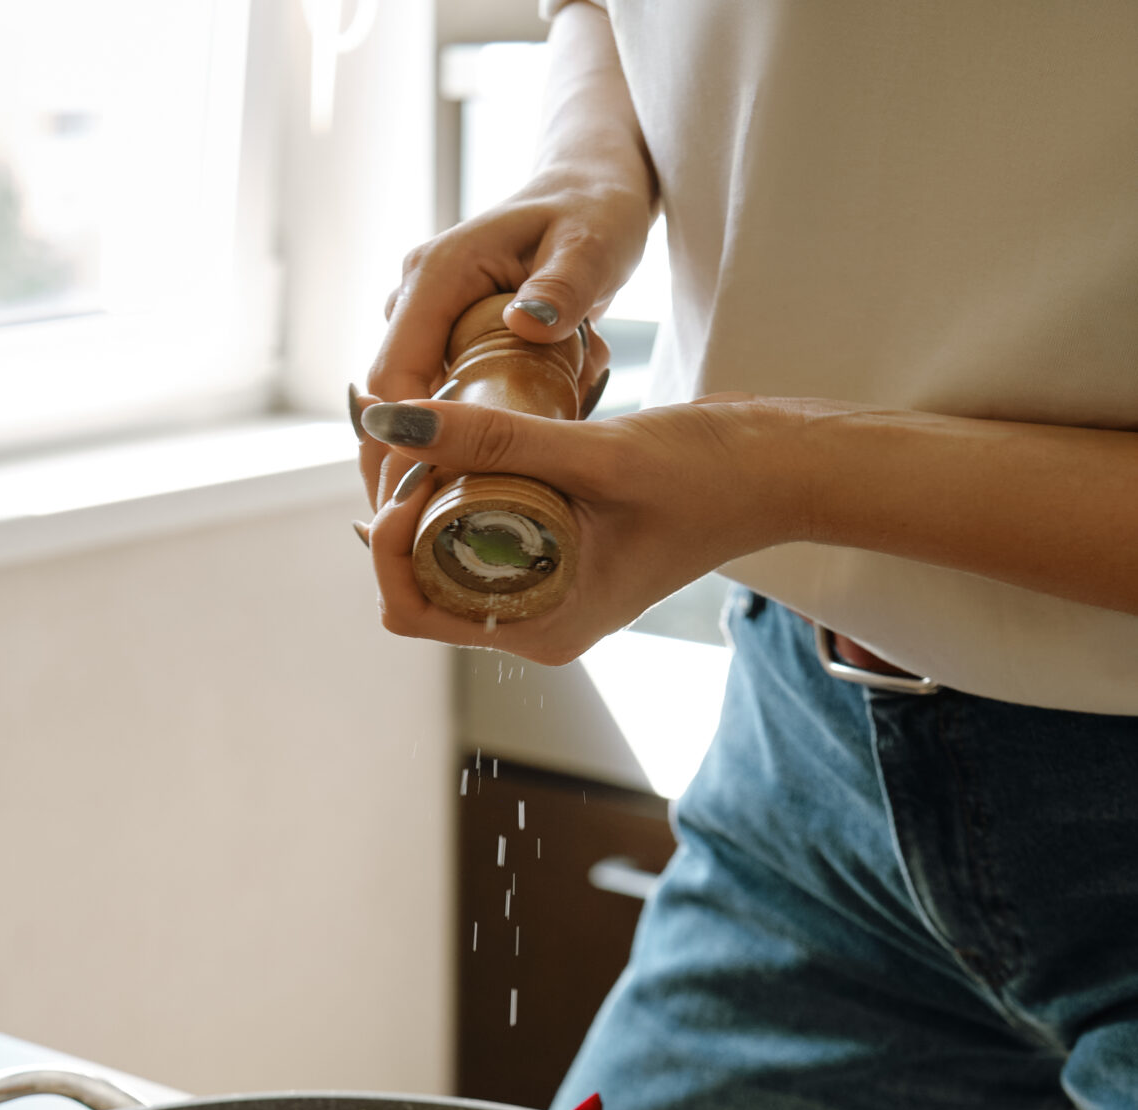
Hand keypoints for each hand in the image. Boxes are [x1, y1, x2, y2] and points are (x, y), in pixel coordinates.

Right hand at [355, 184, 650, 509]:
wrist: (593, 187)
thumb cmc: (597, 210)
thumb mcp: (593, 243)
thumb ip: (565, 285)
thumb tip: (526, 324)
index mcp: (437, 274)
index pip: (392, 376)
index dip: (399, 445)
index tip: (422, 500)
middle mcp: (416, 297)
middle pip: (382, 404)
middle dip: (394, 470)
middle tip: (415, 542)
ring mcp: (424, 319)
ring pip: (402, 409)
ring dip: (419, 462)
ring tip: (437, 528)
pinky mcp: (441, 337)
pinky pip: (427, 402)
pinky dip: (443, 445)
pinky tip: (461, 490)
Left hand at [360, 395, 812, 664]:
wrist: (783, 470)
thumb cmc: (710, 471)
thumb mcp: (596, 452)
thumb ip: (494, 439)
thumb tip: (392, 421)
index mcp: (543, 629)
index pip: (412, 610)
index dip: (386, 541)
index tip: (410, 466)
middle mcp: (538, 626)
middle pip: (420, 585)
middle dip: (400, 516)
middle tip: (417, 437)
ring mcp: (549, 595)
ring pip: (447, 558)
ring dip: (429, 500)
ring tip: (438, 430)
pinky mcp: (561, 559)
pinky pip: (485, 535)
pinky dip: (464, 491)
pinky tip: (462, 439)